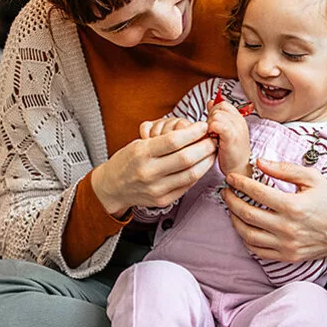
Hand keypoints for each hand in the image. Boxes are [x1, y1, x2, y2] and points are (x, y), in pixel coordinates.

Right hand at [91, 122, 216, 215]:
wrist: (113, 187)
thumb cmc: (128, 161)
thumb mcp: (140, 144)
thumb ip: (164, 140)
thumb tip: (193, 132)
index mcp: (142, 153)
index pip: (174, 141)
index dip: (193, 132)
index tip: (203, 126)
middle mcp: (149, 172)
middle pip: (186, 158)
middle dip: (205, 146)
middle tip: (213, 138)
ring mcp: (157, 189)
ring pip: (191, 174)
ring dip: (206, 161)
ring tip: (212, 152)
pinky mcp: (163, 200)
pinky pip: (187, 185)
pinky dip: (198, 173)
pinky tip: (202, 165)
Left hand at [206, 101, 250, 176]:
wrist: (239, 170)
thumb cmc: (230, 153)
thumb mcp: (224, 131)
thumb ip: (218, 116)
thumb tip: (210, 102)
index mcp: (238, 118)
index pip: (222, 103)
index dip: (213, 112)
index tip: (213, 126)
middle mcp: (240, 120)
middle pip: (218, 107)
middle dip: (210, 118)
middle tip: (212, 132)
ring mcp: (237, 128)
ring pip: (216, 115)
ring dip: (210, 125)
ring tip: (213, 137)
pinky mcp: (232, 136)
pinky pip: (216, 124)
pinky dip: (211, 130)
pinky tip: (213, 139)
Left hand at [220, 159, 326, 261]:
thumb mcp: (312, 178)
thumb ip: (284, 169)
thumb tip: (259, 162)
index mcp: (293, 206)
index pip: (256, 192)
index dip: (239, 183)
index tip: (231, 178)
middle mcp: (287, 228)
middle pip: (247, 214)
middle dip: (231, 200)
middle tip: (226, 192)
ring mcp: (286, 245)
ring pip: (248, 235)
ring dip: (234, 220)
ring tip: (232, 208)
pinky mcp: (287, 256)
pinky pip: (258, 250)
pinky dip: (246, 239)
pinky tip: (245, 227)